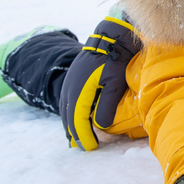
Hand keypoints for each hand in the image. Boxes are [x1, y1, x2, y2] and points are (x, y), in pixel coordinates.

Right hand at [59, 16, 137, 150]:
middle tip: (81, 147)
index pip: (79, 119)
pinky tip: (78, 117)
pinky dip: (72, 112)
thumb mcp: (115, 82)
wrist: (112, 36)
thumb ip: (107, 104)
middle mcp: (70, 87)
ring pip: (67, 108)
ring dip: (71, 123)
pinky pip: (69, 100)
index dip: (83, 135)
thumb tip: (99, 126)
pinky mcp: (74, 77)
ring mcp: (70, 81)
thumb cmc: (117, 58)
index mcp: (79, 90)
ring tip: (76, 137)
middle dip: (74, 133)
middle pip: (69, 116)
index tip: (89, 148)